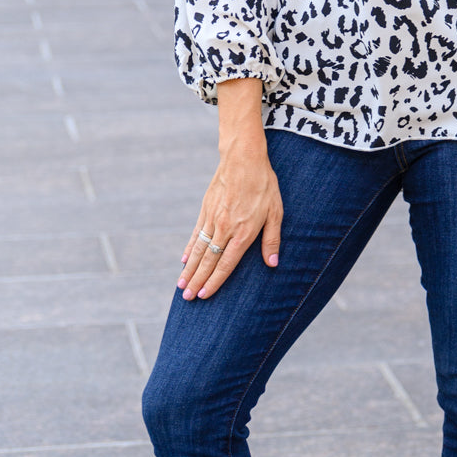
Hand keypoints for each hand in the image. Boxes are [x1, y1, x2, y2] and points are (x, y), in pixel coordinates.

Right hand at [178, 140, 282, 300]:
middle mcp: (225, 228)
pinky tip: (184, 260)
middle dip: (197, 281)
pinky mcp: (206, 209)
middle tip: (187, 298)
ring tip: (181, 285)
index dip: (215, 281)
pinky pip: (196, 233)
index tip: (204, 295)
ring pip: (198, 249)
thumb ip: (272, 239)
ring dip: (189, 269)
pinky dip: (188, 249)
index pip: (226, 263)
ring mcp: (213, 218)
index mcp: (243, 232)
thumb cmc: (264, 185)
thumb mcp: (276, 211)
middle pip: (208, 260)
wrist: (243, 158)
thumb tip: (272, 263)